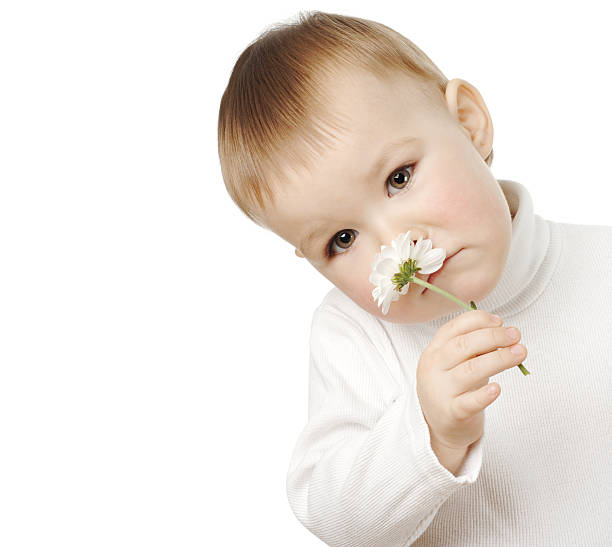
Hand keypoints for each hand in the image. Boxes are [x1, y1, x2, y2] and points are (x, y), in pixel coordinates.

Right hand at [416, 310, 526, 450]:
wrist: (439, 426)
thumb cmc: (453, 388)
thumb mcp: (455, 363)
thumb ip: (472, 347)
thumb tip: (501, 330)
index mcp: (434, 350)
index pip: (453, 328)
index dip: (477, 320)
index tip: (500, 321)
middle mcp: (433, 368)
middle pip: (463, 346)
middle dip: (492, 337)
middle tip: (515, 335)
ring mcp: (441, 390)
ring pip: (470, 370)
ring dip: (499, 359)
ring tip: (520, 353)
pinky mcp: (452, 413)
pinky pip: (469, 402)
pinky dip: (484, 395)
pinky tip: (497, 388)